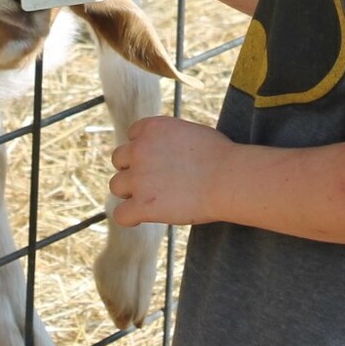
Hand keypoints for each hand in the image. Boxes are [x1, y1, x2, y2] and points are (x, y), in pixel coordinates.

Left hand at [110, 115, 231, 227]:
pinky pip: (120, 215)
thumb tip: (163, 151)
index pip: (132, 135)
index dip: (143, 148)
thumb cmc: (219, 155)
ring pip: (116, 186)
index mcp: (152, 128)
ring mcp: (138, 178)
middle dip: (133, 168)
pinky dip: (129, 217)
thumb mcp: (190, 132)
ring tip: (152, 199)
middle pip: (119, 159)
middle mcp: (139, 149)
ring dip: (130, 192)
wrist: (228, 178)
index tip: (156, 159)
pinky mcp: (142, 205)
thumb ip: (169, 139)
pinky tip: (141, 218)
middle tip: (153, 180)